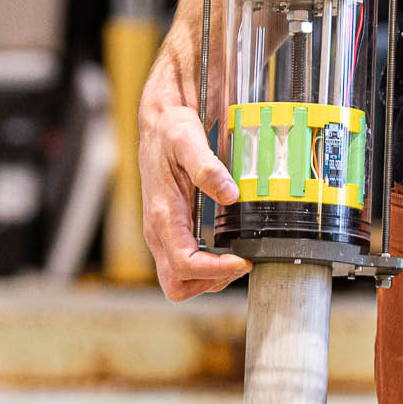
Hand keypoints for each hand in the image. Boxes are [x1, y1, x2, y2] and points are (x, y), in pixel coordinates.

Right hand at [136, 36, 250, 300]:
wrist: (158, 119)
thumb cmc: (170, 129)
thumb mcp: (188, 139)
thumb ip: (207, 168)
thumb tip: (230, 195)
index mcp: (162, 216)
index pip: (185, 265)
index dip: (216, 271)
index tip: (244, 261)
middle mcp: (158, 231)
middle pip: (178, 284)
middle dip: (210, 282)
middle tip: (238, 262)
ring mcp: (162, 233)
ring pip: (180, 278)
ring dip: (209, 277)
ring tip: (236, 255)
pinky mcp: (170, 229)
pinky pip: (184, 263)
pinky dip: (206, 265)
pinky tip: (226, 245)